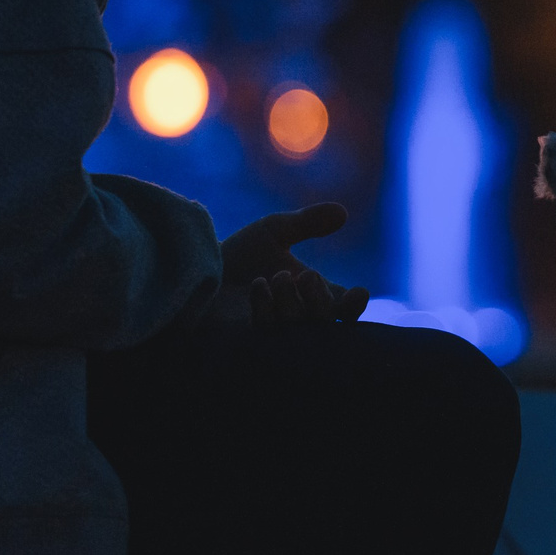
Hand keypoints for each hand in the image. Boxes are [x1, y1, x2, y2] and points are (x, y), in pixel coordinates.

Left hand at [211, 203, 369, 330]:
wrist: (196, 273)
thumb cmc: (237, 256)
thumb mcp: (273, 232)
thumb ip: (307, 223)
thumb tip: (343, 212)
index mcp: (311, 295)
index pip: (344, 309)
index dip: (354, 306)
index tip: (358, 292)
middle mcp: (298, 318)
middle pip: (327, 323)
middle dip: (321, 299)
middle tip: (306, 277)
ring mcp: (276, 334)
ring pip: (300, 328)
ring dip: (291, 301)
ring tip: (275, 278)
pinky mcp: (251, 342)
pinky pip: (270, 331)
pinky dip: (267, 306)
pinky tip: (258, 287)